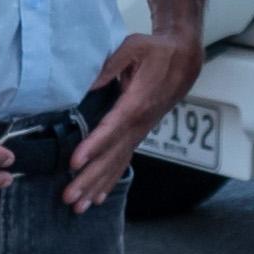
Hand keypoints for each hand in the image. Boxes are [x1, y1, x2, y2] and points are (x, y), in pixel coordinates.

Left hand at [65, 27, 205, 209]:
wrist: (184, 60)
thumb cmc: (157, 52)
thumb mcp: (133, 47)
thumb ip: (110, 65)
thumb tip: (87, 83)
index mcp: (137, 102)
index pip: (113, 128)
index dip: (94, 146)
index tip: (75, 162)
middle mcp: (139, 123)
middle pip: (112, 155)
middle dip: (90, 178)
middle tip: (69, 197)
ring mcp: (140, 132)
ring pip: (118, 164)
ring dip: (97, 186)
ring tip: (78, 206)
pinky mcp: (139, 134)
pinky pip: (124, 161)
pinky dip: (110, 181)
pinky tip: (97, 197)